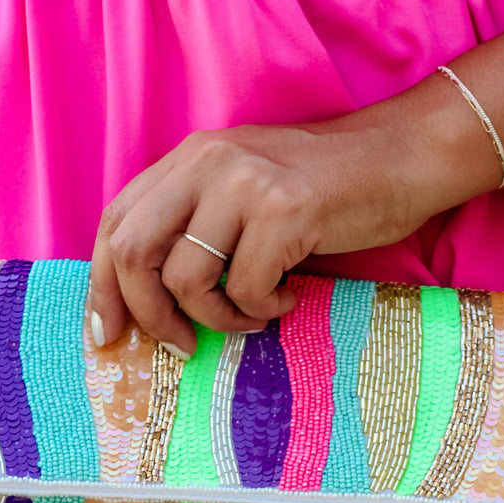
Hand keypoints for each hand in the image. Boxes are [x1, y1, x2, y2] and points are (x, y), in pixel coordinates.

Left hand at [88, 93, 487, 357]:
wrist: (402, 157)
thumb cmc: (322, 188)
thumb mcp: (242, 190)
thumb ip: (195, 223)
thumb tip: (147, 301)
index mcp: (188, 158)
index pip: (114, 224)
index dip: (102, 286)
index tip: (107, 332)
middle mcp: (206, 161)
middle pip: (132, 252)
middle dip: (147, 314)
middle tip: (179, 345)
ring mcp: (244, 181)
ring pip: (187, 279)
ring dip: (216, 318)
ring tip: (251, 314)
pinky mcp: (285, 208)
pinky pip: (245, 288)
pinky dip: (262, 308)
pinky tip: (288, 295)